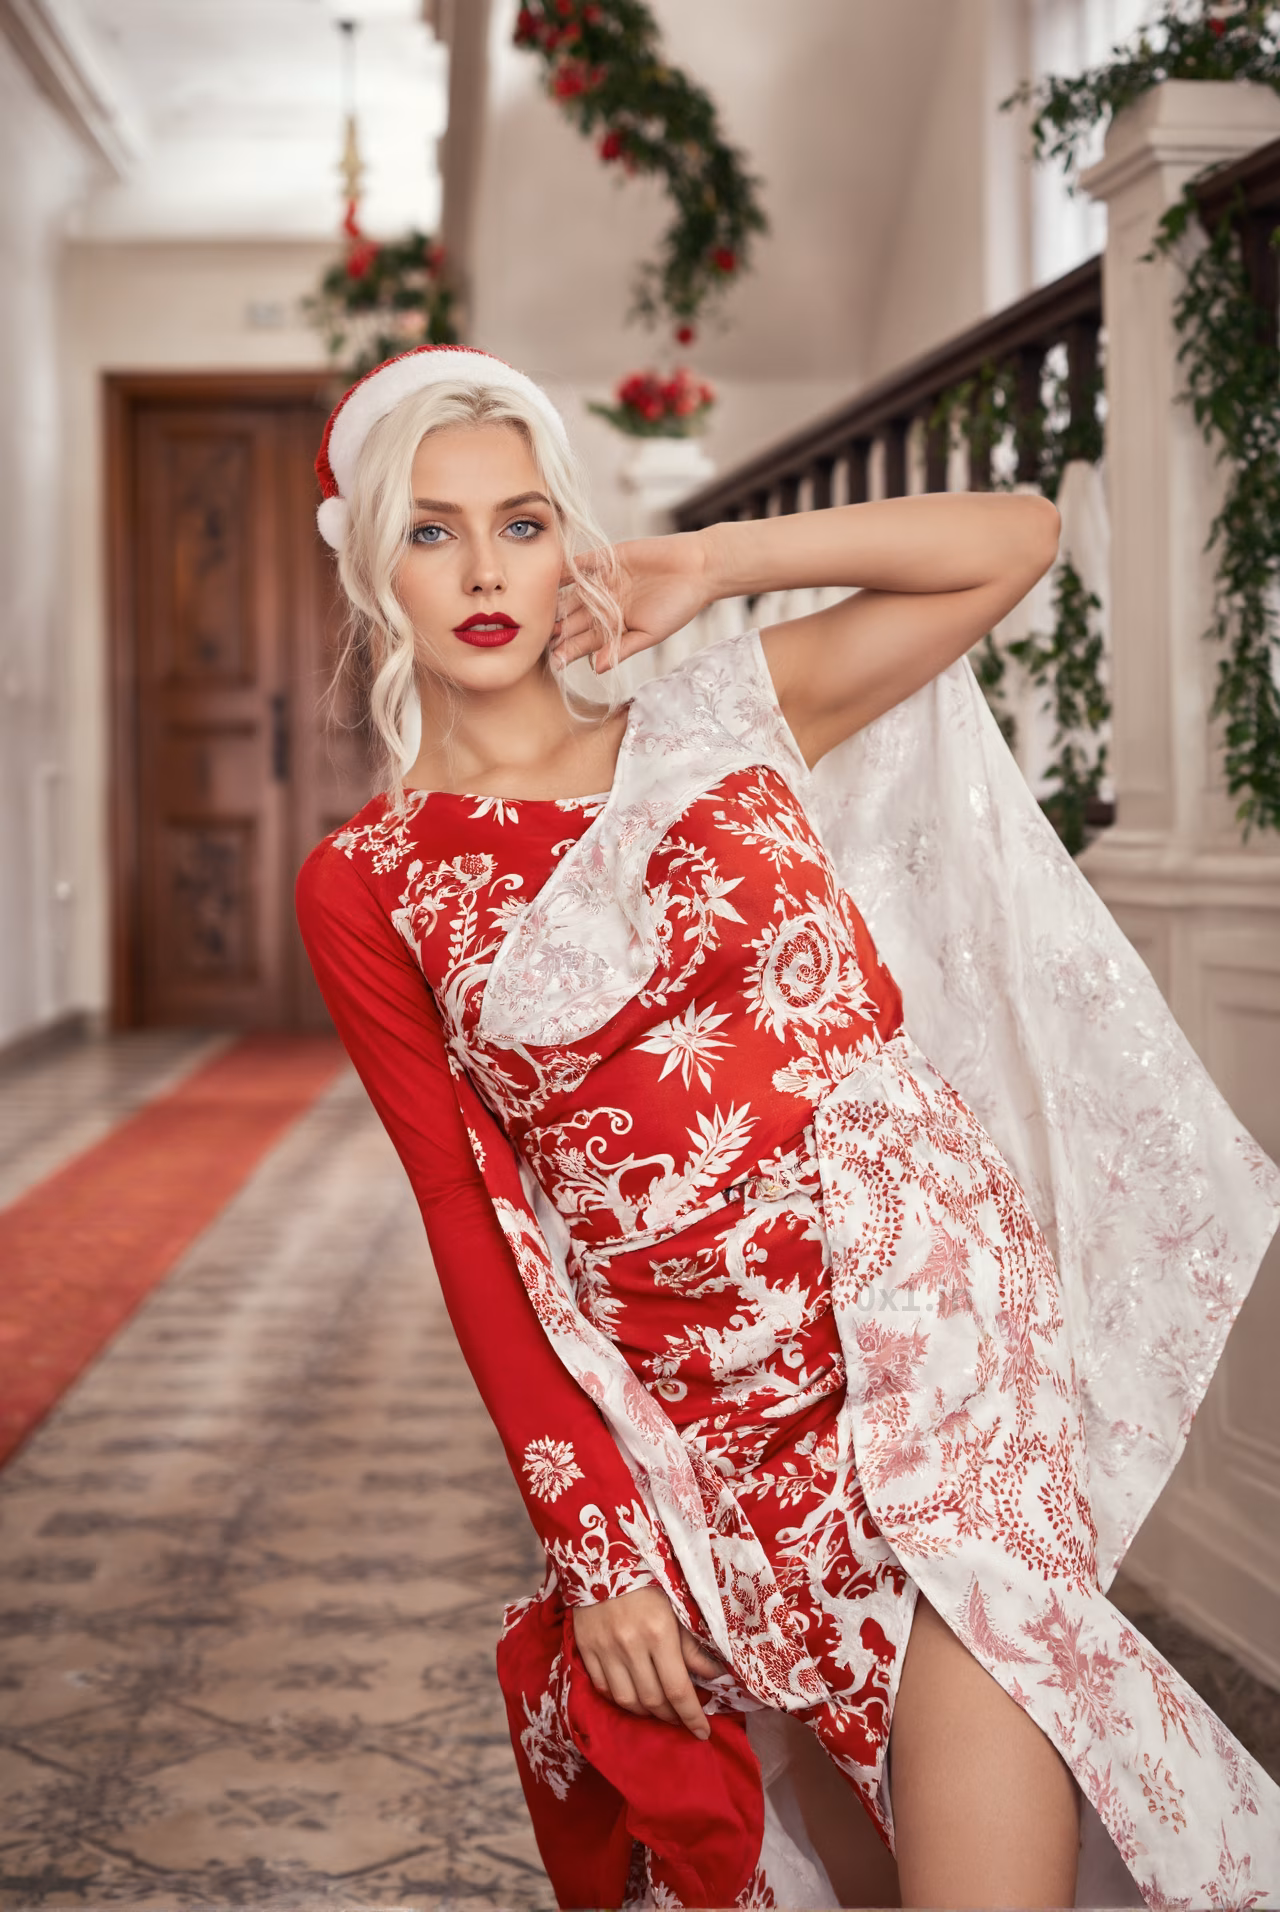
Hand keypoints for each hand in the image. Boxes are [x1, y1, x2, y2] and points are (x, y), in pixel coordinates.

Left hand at [552, 530, 711, 673]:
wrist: (697, 569)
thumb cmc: (679, 606)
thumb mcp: (651, 634)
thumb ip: (622, 649)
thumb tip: (597, 669)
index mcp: (614, 627)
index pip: (586, 642)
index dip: (571, 651)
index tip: (555, 661)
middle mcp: (604, 606)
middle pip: (574, 619)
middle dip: (558, 629)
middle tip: (538, 638)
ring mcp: (603, 582)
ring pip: (573, 594)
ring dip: (556, 602)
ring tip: (539, 611)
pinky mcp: (606, 559)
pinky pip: (581, 565)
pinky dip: (566, 570)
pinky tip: (550, 577)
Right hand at [572, 1584, 725, 1737]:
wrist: (603, 1557)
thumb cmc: (648, 1580)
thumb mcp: (677, 1608)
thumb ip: (692, 1646)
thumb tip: (715, 1676)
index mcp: (659, 1634)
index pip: (678, 1690)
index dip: (692, 1716)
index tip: (702, 1732)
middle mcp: (631, 1646)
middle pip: (653, 1701)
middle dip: (671, 1717)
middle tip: (682, 1718)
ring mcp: (605, 1650)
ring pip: (627, 1701)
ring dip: (646, 1713)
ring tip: (659, 1711)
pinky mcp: (586, 1650)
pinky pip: (603, 1689)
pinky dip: (620, 1700)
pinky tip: (632, 1696)